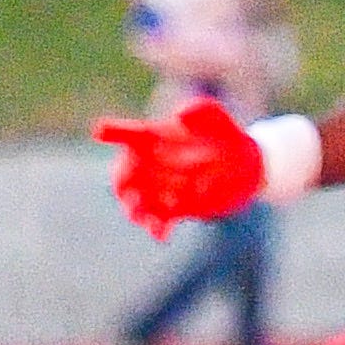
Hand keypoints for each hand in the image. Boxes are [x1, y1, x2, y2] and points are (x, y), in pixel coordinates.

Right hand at [102, 98, 267, 234]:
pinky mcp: (174, 209)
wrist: (243, 166)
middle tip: (127, 190)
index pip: (127, 133)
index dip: (112, 132)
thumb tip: (181, 115)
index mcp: (152, 137)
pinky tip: (161, 234)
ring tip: (139, 217)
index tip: (100, 131)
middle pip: (124, 176)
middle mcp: (149, 165)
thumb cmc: (223, 133)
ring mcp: (159, 189)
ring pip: (136, 203)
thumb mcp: (215, 115)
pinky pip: (158, 221)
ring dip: (135, 211)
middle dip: (122, 184)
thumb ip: (199, 110)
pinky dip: (157, 228)